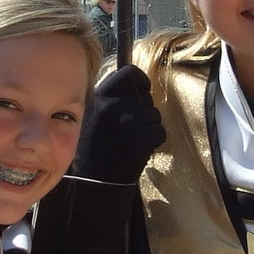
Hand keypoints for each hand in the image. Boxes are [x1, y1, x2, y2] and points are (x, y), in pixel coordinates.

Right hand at [73, 64, 165, 184]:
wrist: (95, 181)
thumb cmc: (94, 148)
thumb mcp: (93, 114)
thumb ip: (111, 98)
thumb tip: (135, 85)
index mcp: (101, 96)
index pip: (130, 73)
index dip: (141, 82)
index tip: (141, 91)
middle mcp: (114, 105)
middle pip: (146, 97)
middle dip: (144, 111)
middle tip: (130, 129)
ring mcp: (130, 121)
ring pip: (155, 115)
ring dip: (149, 127)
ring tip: (131, 141)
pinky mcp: (143, 138)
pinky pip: (160, 131)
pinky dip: (154, 141)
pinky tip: (139, 150)